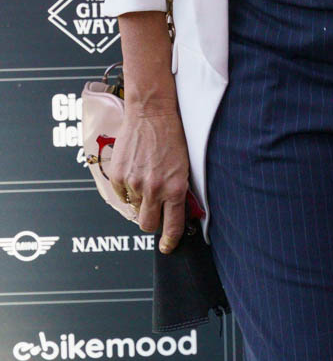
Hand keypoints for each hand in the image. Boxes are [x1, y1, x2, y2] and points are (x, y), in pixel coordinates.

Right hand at [109, 104, 190, 253]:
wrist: (152, 113)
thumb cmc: (172, 136)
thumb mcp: (184, 167)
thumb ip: (178, 191)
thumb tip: (176, 212)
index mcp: (175, 188)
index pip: (172, 226)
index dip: (170, 241)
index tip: (168, 247)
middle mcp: (154, 189)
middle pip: (148, 225)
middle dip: (151, 221)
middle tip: (155, 209)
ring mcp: (134, 184)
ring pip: (135, 208)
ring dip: (140, 199)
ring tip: (146, 176)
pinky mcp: (119, 177)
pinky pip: (122, 195)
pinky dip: (127, 189)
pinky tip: (135, 171)